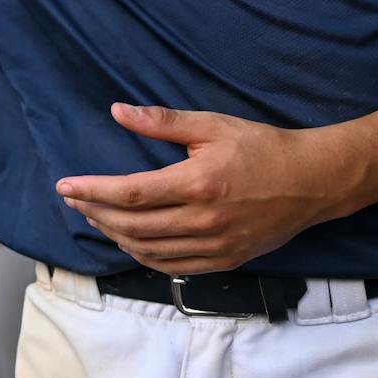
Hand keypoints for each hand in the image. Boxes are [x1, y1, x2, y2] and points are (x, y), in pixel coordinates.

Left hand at [54, 104, 354, 273]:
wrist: (312, 182)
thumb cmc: (261, 148)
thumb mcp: (212, 125)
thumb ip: (162, 122)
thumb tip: (117, 111)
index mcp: (198, 184)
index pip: (129, 194)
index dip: (92, 191)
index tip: (65, 186)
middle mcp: (204, 221)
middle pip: (131, 226)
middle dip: (95, 213)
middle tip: (76, 200)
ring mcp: (215, 246)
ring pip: (148, 250)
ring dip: (115, 235)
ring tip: (96, 216)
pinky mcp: (225, 261)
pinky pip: (171, 266)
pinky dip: (143, 255)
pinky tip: (129, 239)